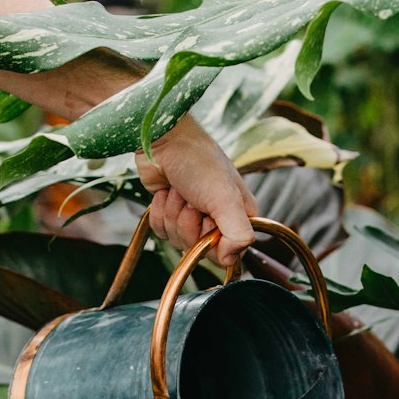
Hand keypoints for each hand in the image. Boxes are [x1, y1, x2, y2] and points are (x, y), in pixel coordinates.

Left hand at [136, 114, 256, 267]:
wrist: (164, 139)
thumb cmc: (198, 162)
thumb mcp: (225, 198)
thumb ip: (239, 233)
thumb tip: (232, 259)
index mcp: (239, 216)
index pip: (227, 255)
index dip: (212, 243)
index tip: (209, 219)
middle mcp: (218, 218)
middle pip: (199, 250)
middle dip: (188, 224)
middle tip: (192, 199)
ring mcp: (192, 216)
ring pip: (177, 241)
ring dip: (173, 214)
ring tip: (179, 191)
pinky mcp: (170, 212)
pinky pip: (161, 232)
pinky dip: (160, 213)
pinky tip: (165, 192)